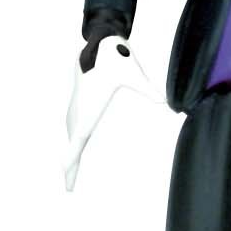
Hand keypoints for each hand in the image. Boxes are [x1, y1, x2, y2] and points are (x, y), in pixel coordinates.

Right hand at [64, 36, 164, 191]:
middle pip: (72, 144)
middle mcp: (80, 108)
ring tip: (69, 173)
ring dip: (70, 154)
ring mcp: (77, 105)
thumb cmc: (117, 58)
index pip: (78, 139)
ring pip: (71, 135)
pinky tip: (75, 146)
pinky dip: (72, 141)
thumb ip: (147, 89)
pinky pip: (73, 125)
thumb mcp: (134, 75)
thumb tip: (165, 101)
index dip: (71, 157)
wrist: (100, 42)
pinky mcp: (79, 100)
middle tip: (68, 187)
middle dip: (70, 166)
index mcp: (90, 107)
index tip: (65, 173)